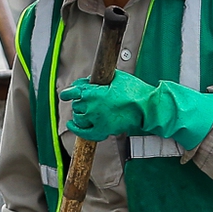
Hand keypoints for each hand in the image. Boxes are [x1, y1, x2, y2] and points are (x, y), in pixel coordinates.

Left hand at [59, 75, 212, 147]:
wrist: (147, 108)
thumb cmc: (135, 91)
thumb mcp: (117, 77)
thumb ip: (101, 78)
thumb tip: (91, 79)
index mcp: (94, 93)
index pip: (73, 92)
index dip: (68, 92)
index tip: (65, 93)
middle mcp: (92, 108)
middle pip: (77, 105)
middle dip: (79, 101)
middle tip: (86, 99)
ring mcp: (97, 120)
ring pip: (79, 118)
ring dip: (80, 113)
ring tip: (85, 110)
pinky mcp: (104, 130)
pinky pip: (85, 133)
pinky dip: (77, 130)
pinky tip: (72, 125)